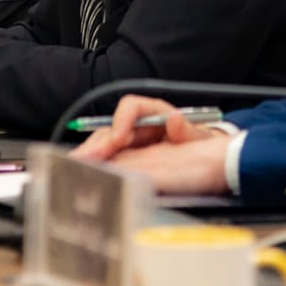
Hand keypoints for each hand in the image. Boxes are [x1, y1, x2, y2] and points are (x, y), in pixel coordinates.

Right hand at [71, 96, 230, 194]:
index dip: (121, 121)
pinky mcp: (126, 161)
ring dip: (89, 157)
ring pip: (103, 146)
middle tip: (84, 159)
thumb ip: (189, 132)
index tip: (118, 139)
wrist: (210, 162)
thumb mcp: (201, 139)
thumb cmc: (203, 146)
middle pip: (110, 129)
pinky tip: (83, 177)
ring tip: (75, 168)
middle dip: (97, 144)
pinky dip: (95, 168)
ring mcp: (130, 144)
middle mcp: (138, 127)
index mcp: (155, 114)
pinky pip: (107, 162)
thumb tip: (174, 120)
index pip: (131, 108)